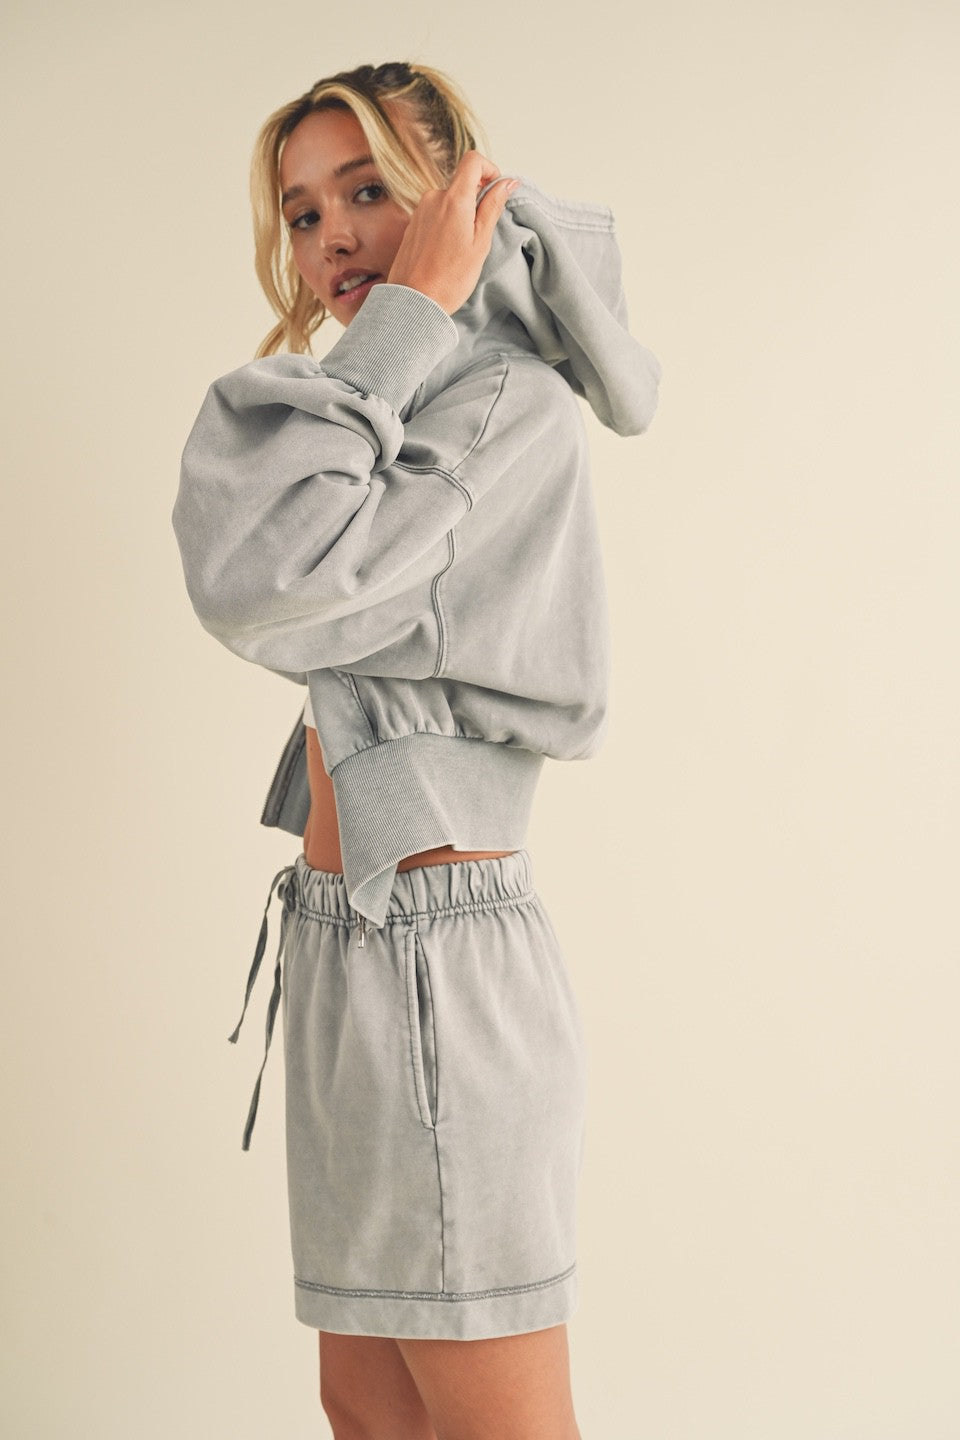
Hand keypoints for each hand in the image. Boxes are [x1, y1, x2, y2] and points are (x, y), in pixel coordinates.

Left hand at [386, 151, 517, 315]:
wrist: (413, 302)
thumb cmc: (449, 279)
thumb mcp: (480, 243)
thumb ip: (493, 207)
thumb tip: (507, 182)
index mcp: (453, 199)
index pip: (473, 160)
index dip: (490, 169)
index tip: (496, 190)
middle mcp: (433, 198)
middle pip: (461, 183)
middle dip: (476, 200)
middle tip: (481, 232)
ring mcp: (420, 210)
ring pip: (449, 200)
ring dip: (461, 215)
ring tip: (462, 247)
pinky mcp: (412, 224)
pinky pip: (436, 214)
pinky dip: (447, 224)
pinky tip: (447, 251)